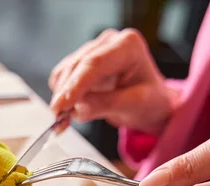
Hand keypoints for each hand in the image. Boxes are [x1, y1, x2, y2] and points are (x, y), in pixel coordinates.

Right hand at [49, 28, 176, 132]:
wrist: (151, 102)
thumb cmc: (150, 100)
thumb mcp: (135, 105)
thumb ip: (106, 105)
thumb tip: (77, 109)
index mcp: (128, 46)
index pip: (95, 64)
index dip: (75, 85)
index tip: (61, 106)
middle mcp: (109, 42)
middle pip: (77, 66)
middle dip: (65, 94)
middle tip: (59, 119)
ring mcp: (94, 49)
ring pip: (66, 71)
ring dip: (61, 96)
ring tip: (64, 120)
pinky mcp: (82, 60)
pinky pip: (63, 76)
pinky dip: (62, 95)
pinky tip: (67, 111)